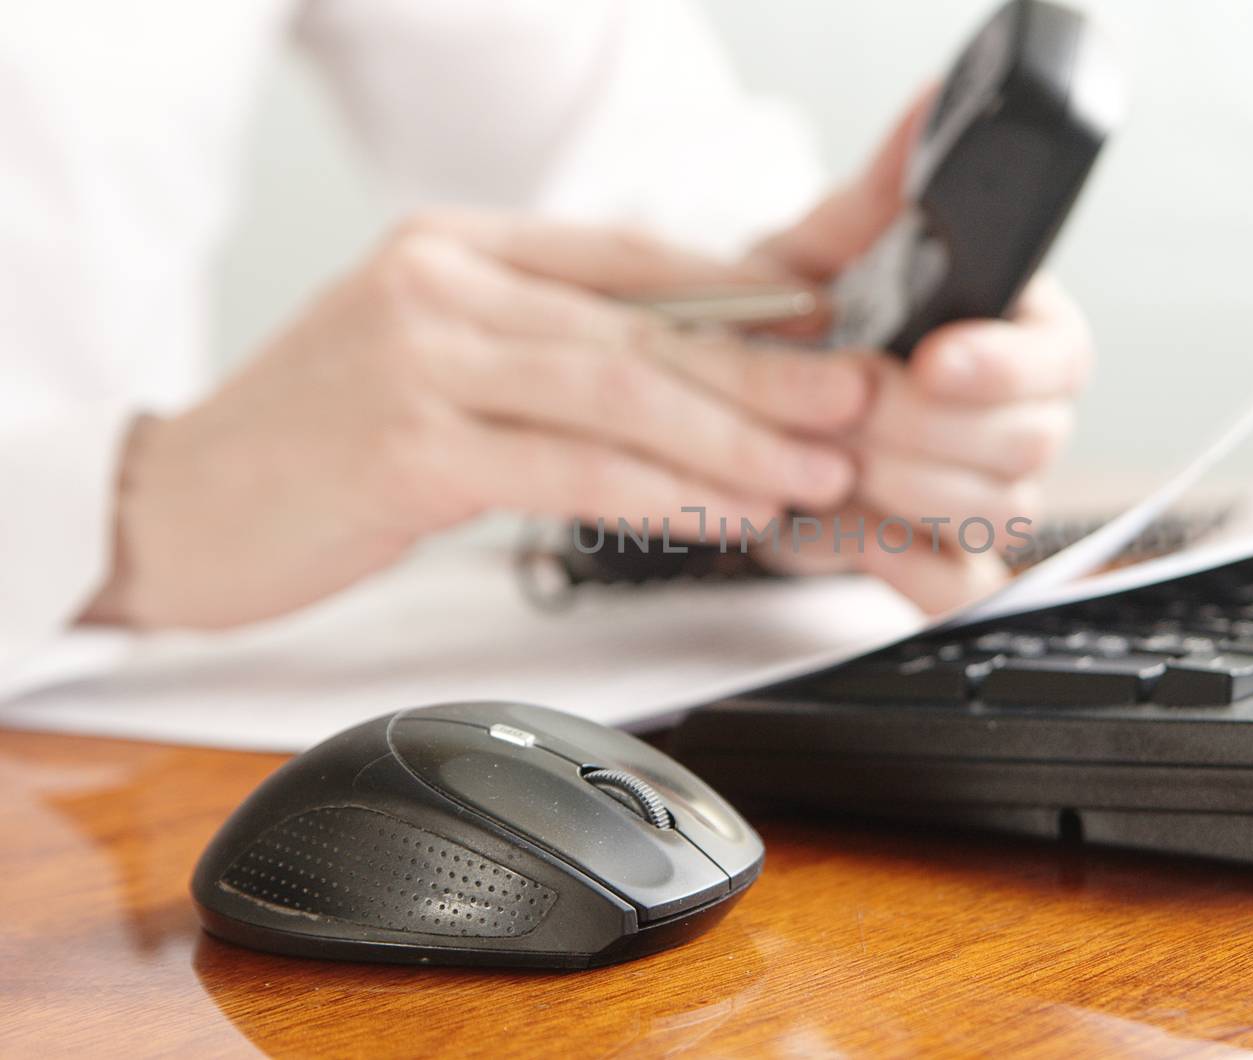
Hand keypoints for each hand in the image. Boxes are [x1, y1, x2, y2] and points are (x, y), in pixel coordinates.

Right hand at [84, 212, 871, 628]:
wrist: (180, 507)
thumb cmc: (317, 442)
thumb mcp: (431, 358)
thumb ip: (540, 348)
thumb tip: (682, 377)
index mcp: (460, 250)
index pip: (633, 257)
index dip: (744, 297)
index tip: (828, 334)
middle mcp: (443, 288)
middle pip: (645, 328)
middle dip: (768, 372)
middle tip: (857, 404)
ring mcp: (422, 362)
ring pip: (620, 394)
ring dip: (735, 437)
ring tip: (816, 470)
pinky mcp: (409, 449)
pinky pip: (570, 471)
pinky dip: (662, 494)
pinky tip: (724, 511)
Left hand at [748, 95, 1092, 611]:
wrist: (746, 396)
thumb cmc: (802, 319)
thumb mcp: (828, 246)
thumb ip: (885, 187)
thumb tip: (936, 99)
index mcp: (1014, 335)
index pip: (1061, 359)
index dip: (1002, 365)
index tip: (931, 357)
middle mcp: (1015, 422)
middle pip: (1026, 446)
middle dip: (916, 429)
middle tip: (835, 404)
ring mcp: (986, 499)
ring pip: (990, 516)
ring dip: (892, 487)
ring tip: (816, 450)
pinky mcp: (944, 566)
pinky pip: (950, 591)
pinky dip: (882, 560)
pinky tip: (822, 515)